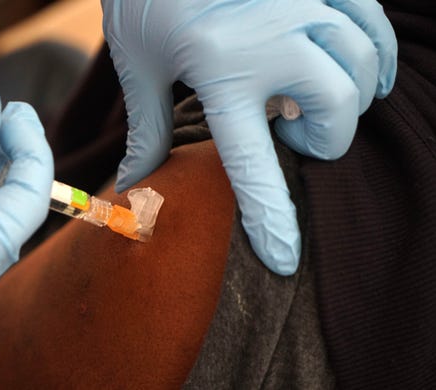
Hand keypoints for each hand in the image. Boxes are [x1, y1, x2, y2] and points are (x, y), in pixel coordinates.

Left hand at [102, 0, 396, 274]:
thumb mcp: (136, 62)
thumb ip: (146, 127)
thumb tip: (135, 186)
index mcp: (220, 71)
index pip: (253, 163)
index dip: (272, 218)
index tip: (286, 259)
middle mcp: (273, 40)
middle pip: (337, 110)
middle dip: (325, 139)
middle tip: (293, 135)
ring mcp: (304, 2)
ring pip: (364, 66)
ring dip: (352, 96)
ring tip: (318, 98)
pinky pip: (373, 21)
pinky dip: (374, 51)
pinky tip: (352, 61)